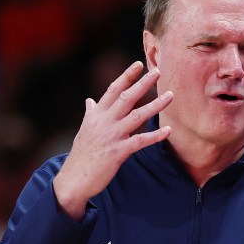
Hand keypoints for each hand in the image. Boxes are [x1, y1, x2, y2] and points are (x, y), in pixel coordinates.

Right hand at [53, 61, 172, 218]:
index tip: (138, 64)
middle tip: (159, 71)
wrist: (73, 178)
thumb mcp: (84, 130)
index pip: (113, 90)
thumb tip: (89, 101)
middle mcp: (104, 121)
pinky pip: (140, 142)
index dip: (126, 76)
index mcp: (96, 114)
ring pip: (137, 116)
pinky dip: (155, 136)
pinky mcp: (118, 152)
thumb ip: (90, 113)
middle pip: (127, 97)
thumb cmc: (81, 154)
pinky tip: (169, 130)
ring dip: (155, 105)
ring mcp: (111, 136)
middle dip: (143, 84)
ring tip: (170, 96)